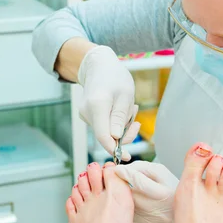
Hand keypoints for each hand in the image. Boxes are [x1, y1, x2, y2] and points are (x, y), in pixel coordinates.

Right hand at [78, 46, 139, 160]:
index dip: (115, 149)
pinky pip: (105, 126)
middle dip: (125, 133)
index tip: (126, 156)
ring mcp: (86, 115)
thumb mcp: (125, 95)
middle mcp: (87, 113)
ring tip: (129, 107)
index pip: (103, 136)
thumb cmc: (115, 77)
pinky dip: (116, 121)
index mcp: (97, 105)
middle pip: (107, 136)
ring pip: (108, 132)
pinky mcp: (88, 116)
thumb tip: (116, 138)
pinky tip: (120, 108)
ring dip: (122, 125)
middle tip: (136, 120)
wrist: (98, 66)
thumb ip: (120, 117)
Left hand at [115, 161, 178, 222]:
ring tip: (137, 194)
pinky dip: (130, 208)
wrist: (180, 211)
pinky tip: (139, 205)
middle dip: (125, 187)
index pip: (139, 182)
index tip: (117, 169)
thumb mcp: (160, 172)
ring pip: (127, 206)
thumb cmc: (170, 188)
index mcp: (164, 194)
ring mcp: (150, 222)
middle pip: (131, 195)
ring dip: (127, 198)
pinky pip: (129, 214)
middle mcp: (158, 210)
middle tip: (126, 182)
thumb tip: (122, 169)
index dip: (126, 173)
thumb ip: (141, 167)